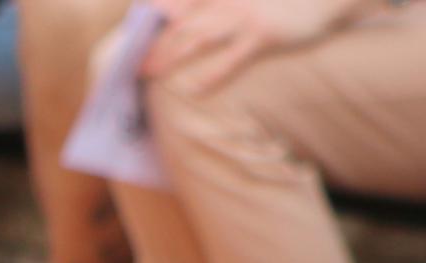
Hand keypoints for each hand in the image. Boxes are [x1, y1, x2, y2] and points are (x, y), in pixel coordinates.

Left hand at [144, 0, 379, 93]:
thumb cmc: (288, 2)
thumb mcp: (252, 1)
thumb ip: (223, 7)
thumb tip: (198, 23)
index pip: (184, 6)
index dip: (159, 22)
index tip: (138, 41)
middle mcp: (231, 2)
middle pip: (184, 24)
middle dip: (157, 44)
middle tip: (137, 65)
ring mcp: (247, 17)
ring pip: (199, 38)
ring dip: (172, 56)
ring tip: (152, 74)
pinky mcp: (264, 36)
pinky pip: (232, 59)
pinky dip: (212, 75)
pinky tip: (194, 90)